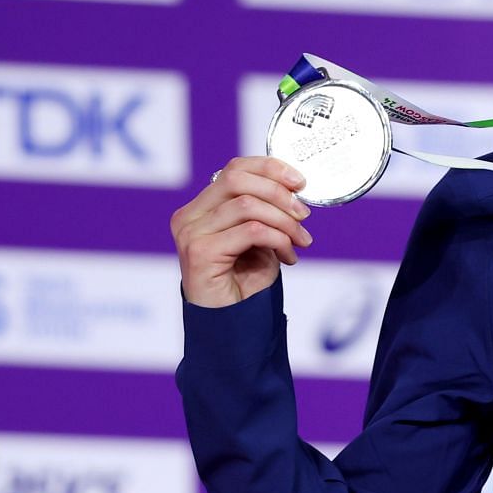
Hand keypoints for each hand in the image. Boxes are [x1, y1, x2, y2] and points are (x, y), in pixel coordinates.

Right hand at [172, 157, 312, 307]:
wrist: (231, 324)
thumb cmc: (244, 282)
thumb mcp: (259, 238)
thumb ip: (266, 210)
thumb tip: (294, 186)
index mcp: (201, 208)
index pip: (234, 169)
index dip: (270, 168)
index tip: (300, 182)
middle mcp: (189, 217)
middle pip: (237, 179)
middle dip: (279, 192)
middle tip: (303, 214)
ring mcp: (190, 234)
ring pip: (247, 205)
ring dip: (284, 221)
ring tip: (300, 240)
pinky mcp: (199, 252)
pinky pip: (251, 231)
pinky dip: (278, 239)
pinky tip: (288, 256)